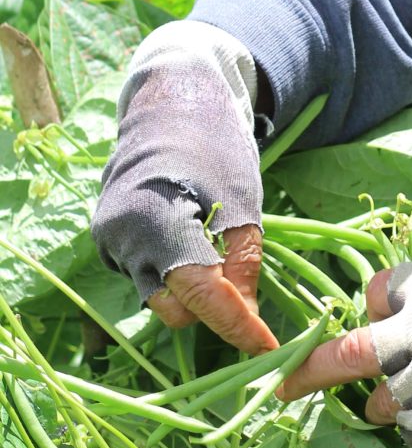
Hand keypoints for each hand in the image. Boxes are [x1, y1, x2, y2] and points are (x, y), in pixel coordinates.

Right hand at [92, 21, 276, 354]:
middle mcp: (120, 238)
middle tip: (248, 292)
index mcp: (155, 220)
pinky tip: (192, 238)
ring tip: (219, 252)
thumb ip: (242, 260)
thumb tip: (247, 316)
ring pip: (159, 294)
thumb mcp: (242, 199)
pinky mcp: (109, 242)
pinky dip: (174, 271)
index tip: (267, 346)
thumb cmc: (213, 142)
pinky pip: (147, 276)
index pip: (198, 293)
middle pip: (173, 305)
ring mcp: (108, 242)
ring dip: (193, 289)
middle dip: (212, 308)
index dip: (235, 324)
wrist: (170, 101)